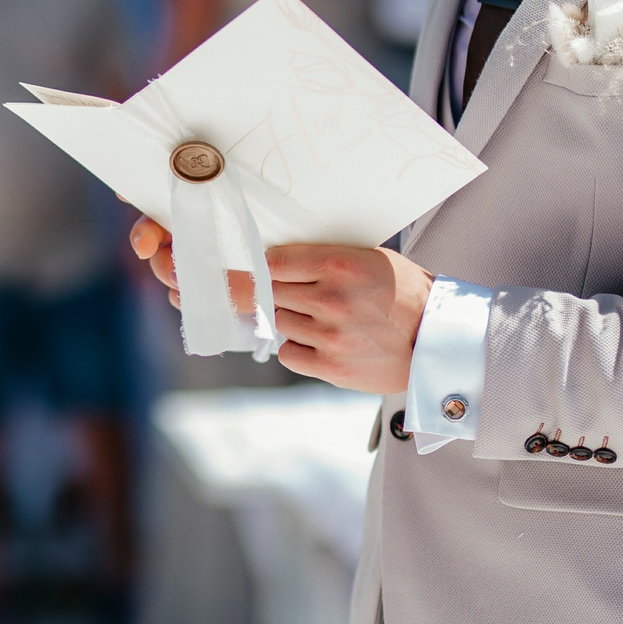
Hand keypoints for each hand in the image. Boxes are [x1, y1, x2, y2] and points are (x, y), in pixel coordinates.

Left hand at [129, 218, 433, 393]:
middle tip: (182, 280)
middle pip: (259, 292)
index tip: (210, 259)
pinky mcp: (331, 367)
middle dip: (223, 288)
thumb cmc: (404, 291)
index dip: (238, 262)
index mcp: (340, 264)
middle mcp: (331, 299)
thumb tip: (266, 256)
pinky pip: (289, 351)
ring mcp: (329, 336)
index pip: (269, 260)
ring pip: (271, 322)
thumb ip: (321, 258)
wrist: (439, 341)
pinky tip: (306, 333)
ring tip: (247, 305)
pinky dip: (289, 342)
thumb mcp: (368, 258)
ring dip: (260, 315)